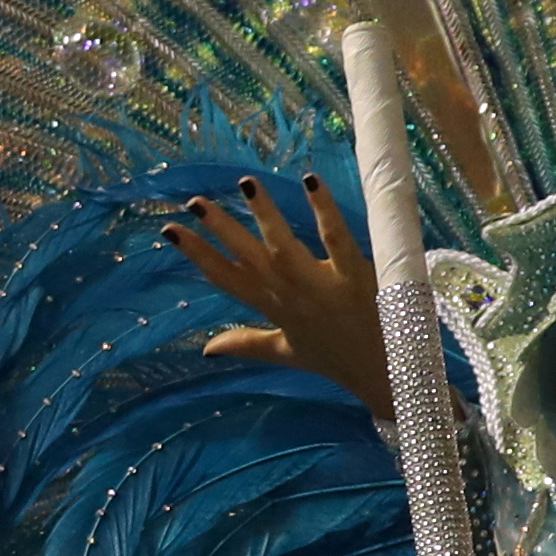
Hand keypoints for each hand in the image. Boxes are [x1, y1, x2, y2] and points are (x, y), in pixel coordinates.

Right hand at [164, 177, 394, 415]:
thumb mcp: (285, 352)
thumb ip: (245, 344)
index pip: (227, 279)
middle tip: (194, 202)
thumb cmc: (335, 357)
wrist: (385, 374)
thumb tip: (205, 349)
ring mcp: (322, 285)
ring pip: (285, 247)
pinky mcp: (356, 275)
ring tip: (245, 183)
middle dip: (220, 229)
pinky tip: (309, 181)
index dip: (197, 255)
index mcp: (273, 309)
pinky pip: (336, 239)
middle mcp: (291, 296)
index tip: (170, 230)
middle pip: (249, 259)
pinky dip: (324, 210)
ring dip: (264, 215)